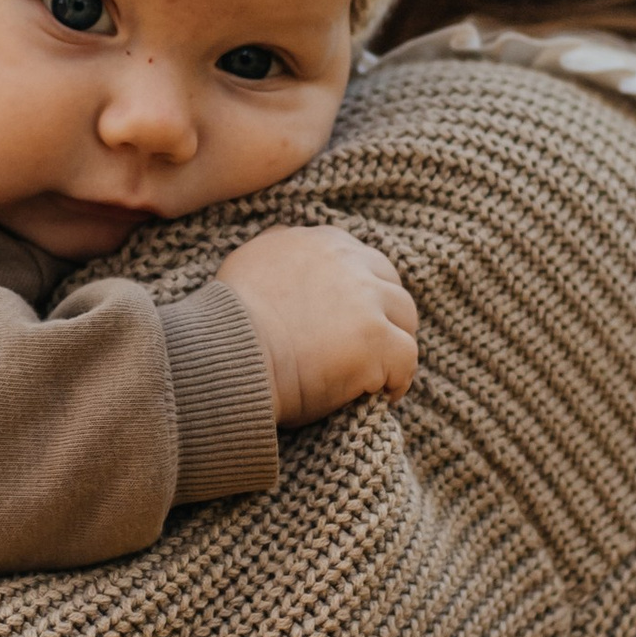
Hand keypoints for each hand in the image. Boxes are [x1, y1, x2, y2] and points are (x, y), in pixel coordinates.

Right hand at [215, 223, 419, 427]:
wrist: (228, 356)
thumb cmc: (230, 321)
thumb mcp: (250, 261)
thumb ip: (279, 248)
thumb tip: (288, 242)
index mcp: (320, 242)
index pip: (362, 260)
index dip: (363, 293)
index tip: (352, 320)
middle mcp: (348, 262)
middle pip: (391, 285)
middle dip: (387, 315)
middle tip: (372, 347)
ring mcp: (366, 300)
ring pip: (405, 320)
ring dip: (395, 345)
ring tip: (379, 373)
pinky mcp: (376, 340)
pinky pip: (407, 359)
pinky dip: (398, 379)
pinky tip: (382, 394)